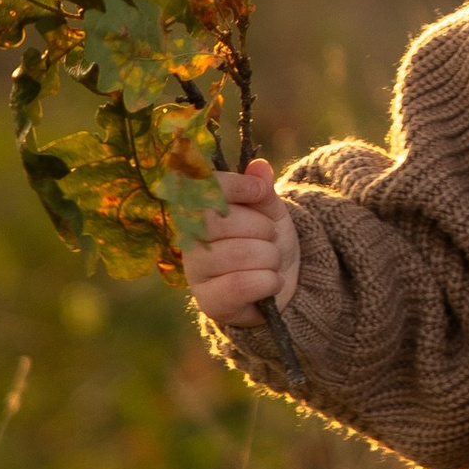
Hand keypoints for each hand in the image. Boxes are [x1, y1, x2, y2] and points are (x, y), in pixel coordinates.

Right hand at [182, 159, 300, 324]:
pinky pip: (239, 285)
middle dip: (260, 227)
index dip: (234, 186)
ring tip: (272, 261)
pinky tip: (272, 281)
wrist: (278, 285)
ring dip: (270, 256)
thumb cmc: (267, 242)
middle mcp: (189, 240)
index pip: (201, 190)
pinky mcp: (209, 302)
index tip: (259, 191)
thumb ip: (262, 191)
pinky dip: (268, 281)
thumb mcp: (270, 212)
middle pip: (220, 222)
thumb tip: (258, 166)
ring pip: (237, 254)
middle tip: (270, 235)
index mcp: (199, 211)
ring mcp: (196, 273)